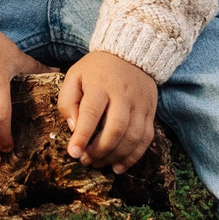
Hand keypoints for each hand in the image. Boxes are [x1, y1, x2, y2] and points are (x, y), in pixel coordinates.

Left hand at [59, 51, 157, 172]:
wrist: (131, 53)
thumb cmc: (97, 69)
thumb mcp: (74, 76)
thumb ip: (68, 101)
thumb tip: (73, 128)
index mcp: (100, 85)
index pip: (91, 113)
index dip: (82, 136)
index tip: (73, 153)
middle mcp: (123, 95)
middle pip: (115, 129)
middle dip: (99, 150)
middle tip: (85, 160)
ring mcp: (140, 104)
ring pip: (132, 137)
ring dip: (115, 156)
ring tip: (99, 164)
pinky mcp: (150, 112)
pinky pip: (145, 139)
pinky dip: (133, 156)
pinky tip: (119, 166)